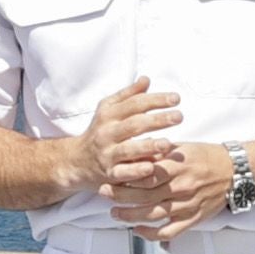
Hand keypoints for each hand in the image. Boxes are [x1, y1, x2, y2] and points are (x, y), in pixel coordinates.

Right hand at [70, 78, 180, 211]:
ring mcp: (107, 154)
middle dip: (157, 120)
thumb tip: (146, 79)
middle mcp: (107, 133)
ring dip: (148, 147)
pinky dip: (136, 171)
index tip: (176, 98)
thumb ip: (128, 95)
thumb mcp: (107, 110)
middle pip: (134, 125)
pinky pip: (123, 173)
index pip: (135, 104)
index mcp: (109, 115)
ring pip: (128, 150)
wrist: (75, 161)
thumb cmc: (99, 131)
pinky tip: (151, 168)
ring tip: (167, 143)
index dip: (156, 100)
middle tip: (179, 117)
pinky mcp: (108, 174)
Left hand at [104, 125, 227, 230]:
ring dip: (130, 216)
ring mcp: (186, 204)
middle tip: (102, 193)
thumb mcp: (183, 148)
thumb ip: (160, 153)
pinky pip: (169, 231)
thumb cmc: (207, 157)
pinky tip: (138, 231)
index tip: (109, 174)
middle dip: (120, 195)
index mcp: (177, 166)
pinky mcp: (193, 218)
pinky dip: (151, 234)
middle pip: (144, 194)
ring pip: (152, 215)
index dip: (125, 176)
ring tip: (114, 213)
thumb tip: (135, 153)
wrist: (235, 171)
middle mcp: (180, 186)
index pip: (145, 173)